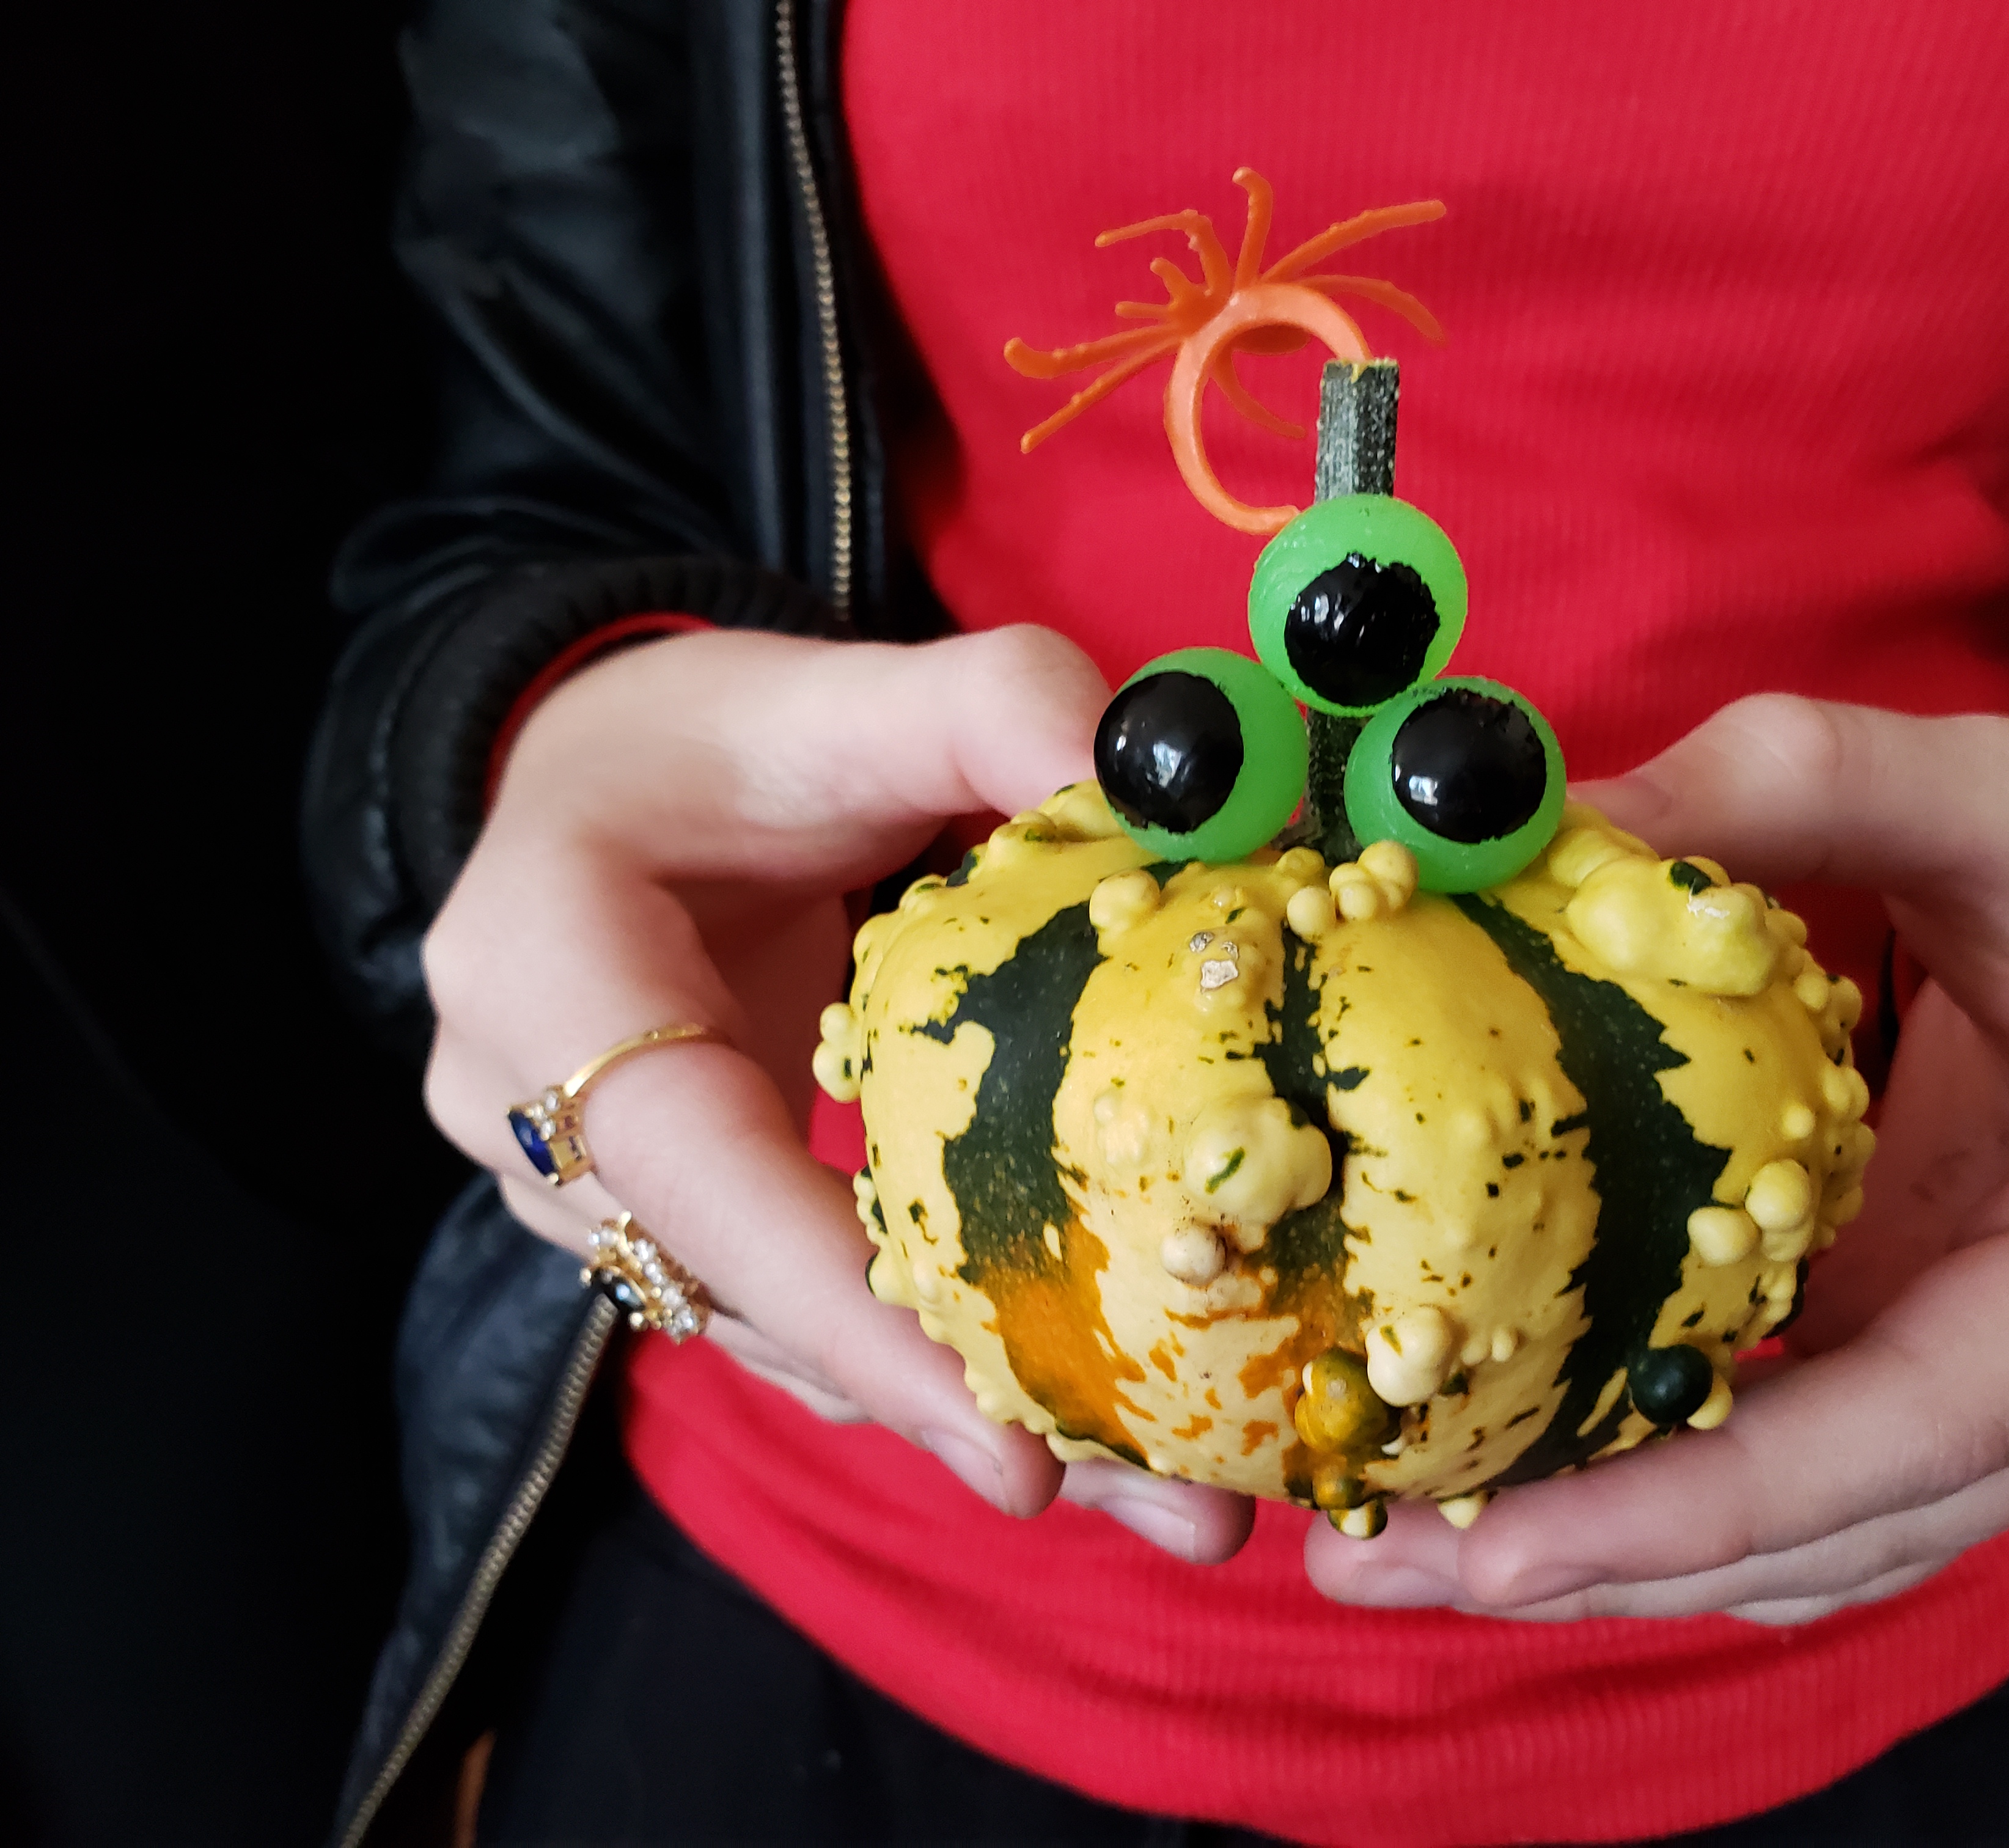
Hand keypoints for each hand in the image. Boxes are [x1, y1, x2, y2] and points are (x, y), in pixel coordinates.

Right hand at [421, 626, 1253, 1562]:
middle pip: (761, 1303)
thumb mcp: (834, 693)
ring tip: (1181, 1496)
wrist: (595, 784)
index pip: (702, 1177)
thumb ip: (993, 707)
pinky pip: (802, 1304)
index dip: (856, 1318)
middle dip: (967, 1413)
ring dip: (974, 1412)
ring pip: (788, 1334)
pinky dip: (936, 1357)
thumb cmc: (702, 735)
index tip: (1017, 1446)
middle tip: (1182, 1516)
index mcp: (542, 973)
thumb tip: (1181, 782)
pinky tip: (1090, 1412)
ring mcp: (589, 1192)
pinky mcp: (674, 1219)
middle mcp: (534, 1119)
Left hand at [1307, 695, 2008, 1620]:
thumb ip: (1791, 781)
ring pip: (1835, 1539)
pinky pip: (1826, 1481)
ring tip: (1412, 1551)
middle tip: (1386, 1565)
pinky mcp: (1977, 1382)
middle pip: (1859, 1524)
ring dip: (1630, 1557)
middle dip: (1620, 1560)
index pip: (1930, 1422)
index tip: (1509, 1549)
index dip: (1712, 1503)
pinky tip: (1529, 1474)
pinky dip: (1682, 1496)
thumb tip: (1539, 832)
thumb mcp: (1997, 783)